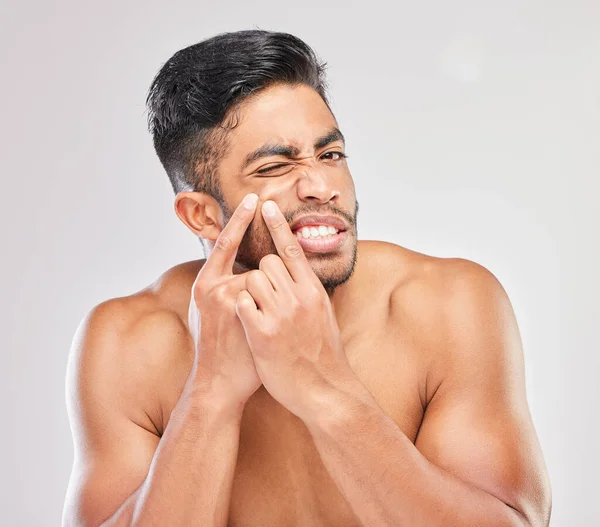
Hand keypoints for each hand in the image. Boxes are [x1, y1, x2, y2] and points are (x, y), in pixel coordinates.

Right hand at [188, 193, 262, 406]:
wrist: (220, 385)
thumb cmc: (223, 349)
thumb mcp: (213, 313)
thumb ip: (225, 287)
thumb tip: (247, 270)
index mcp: (204, 284)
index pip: (226, 244)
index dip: (240, 220)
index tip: (255, 198)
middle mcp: (211, 286)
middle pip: (252, 268)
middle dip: (261, 290)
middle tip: (249, 319)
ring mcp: (228, 299)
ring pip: (263, 284)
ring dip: (268, 304)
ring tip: (250, 332)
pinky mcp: (243, 313)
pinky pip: (270, 299)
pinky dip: (274, 311)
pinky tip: (256, 331)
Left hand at [235, 200, 353, 419]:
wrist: (324, 390)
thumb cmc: (322, 354)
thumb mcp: (323, 315)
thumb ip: (309, 291)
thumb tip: (298, 272)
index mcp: (314, 291)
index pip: (292, 249)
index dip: (277, 225)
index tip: (264, 204)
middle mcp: (299, 298)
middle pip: (268, 262)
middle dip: (261, 275)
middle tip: (267, 299)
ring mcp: (280, 314)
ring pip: (252, 280)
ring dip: (250, 293)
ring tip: (261, 316)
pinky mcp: (262, 333)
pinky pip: (242, 304)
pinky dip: (242, 310)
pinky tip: (251, 326)